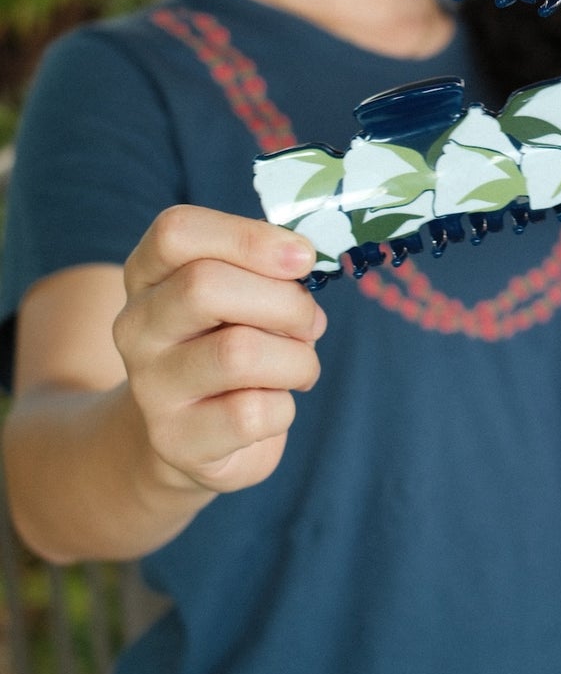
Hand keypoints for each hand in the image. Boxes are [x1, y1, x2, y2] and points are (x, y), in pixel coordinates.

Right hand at [112, 206, 324, 496]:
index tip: (302, 256)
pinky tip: (275, 406)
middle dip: (285, 302)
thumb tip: (299, 256)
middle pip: (206, 286)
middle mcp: (136, 326)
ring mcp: (150, 385)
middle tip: (310, 322)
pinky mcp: (176, 439)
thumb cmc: (226, 348)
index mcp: (148, 275)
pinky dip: (285, 408)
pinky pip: (253, 412)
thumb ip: (262, 271)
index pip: (176, 232)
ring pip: (239, 352)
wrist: (186, 440)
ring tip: (299, 366)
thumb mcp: (237, 298)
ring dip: (296, 358)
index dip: (248, 237)